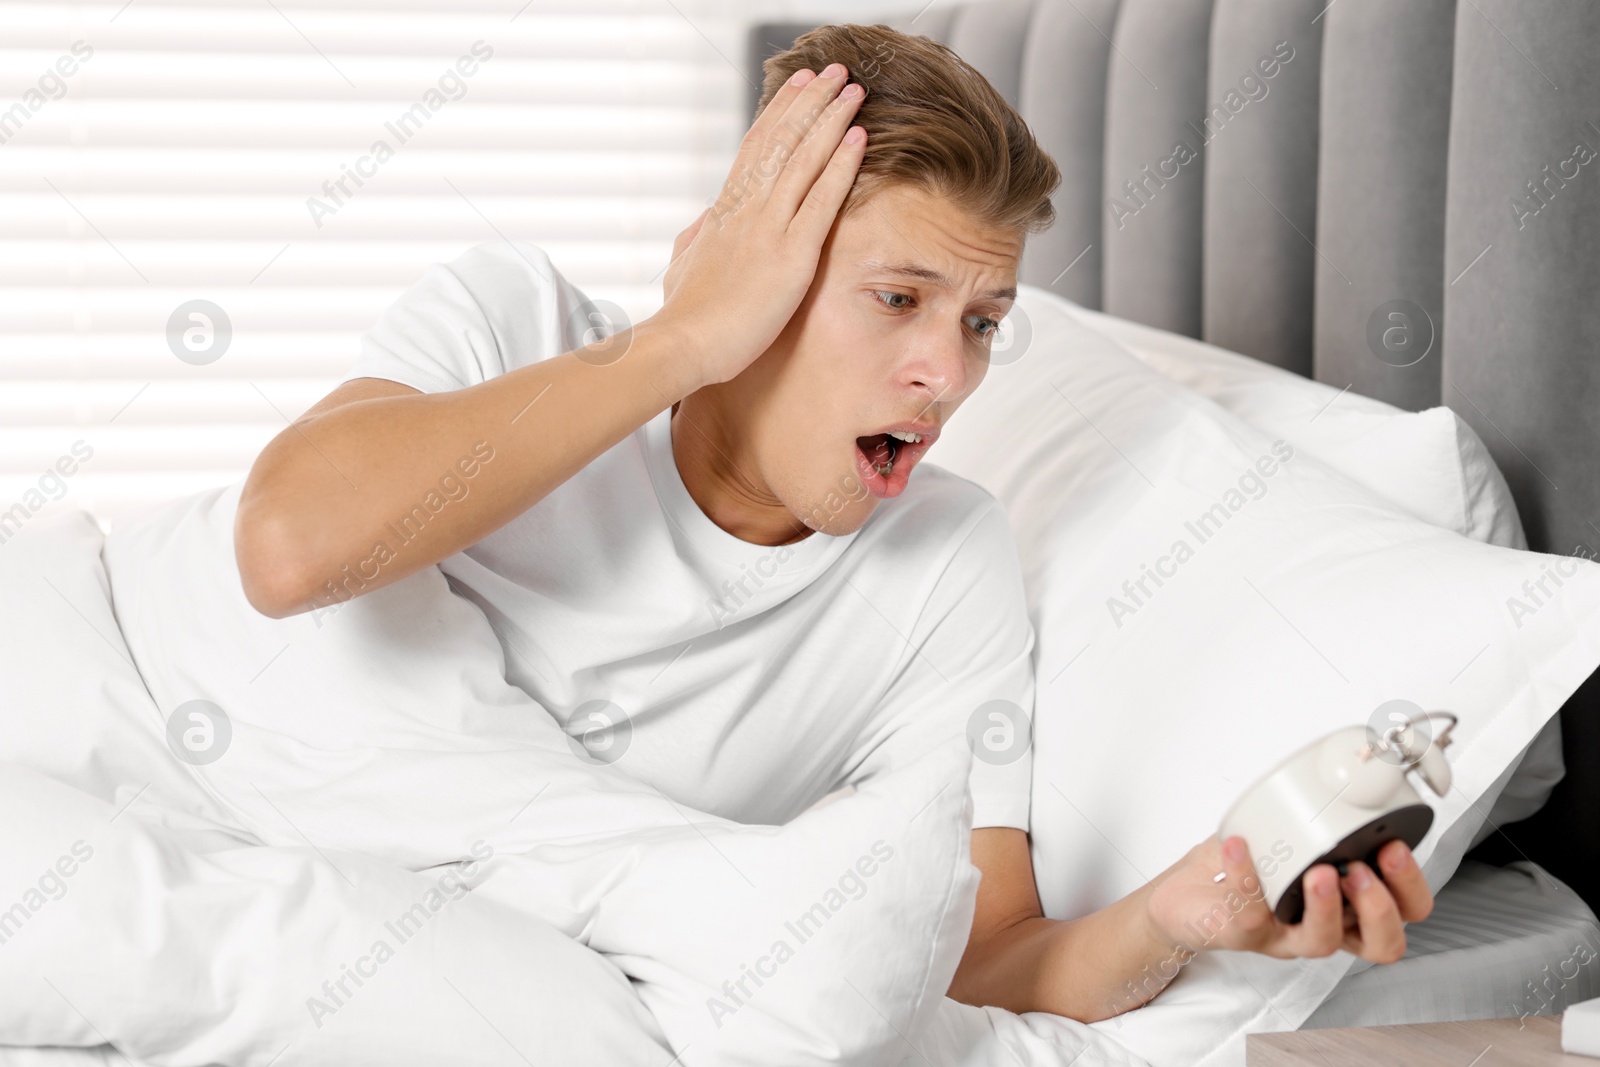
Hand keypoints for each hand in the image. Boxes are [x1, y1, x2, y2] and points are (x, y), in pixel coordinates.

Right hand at [650, 62, 867, 388]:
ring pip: (804, 160)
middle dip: (810, 102)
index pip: (755, 148)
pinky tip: (858, 139)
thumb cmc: (684, 313)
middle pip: (782, 141)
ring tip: (853, 90)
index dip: (779, 113)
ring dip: (831, 120)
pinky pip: (821, 201)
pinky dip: (840, 166)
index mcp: (724, 211)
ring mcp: (769, 228)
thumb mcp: (683, 264)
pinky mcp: (791, 255)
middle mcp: (748, 209)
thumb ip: (697, 237)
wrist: (684, 343)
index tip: (798, 86)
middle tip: (834, 72)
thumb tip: (704, 221)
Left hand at [1145, 836, 1433, 964]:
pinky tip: (1239, 847)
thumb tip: (1334, 764)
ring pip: (1324, 940)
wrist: (1183, 895)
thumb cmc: (1239, 866)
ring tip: (1318, 872)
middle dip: (1381, 907)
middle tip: (1363, 870)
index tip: (1395, 846)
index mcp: (1347, 900)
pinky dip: (1247, 877)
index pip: (1405, 910)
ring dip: (1326, 905)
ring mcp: (1286, 934)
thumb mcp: (1284, 832)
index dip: (1409, 886)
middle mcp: (1325, 923)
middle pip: (1382, 942)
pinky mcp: (1244, 934)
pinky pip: (1251, 914)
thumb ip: (1312, 809)